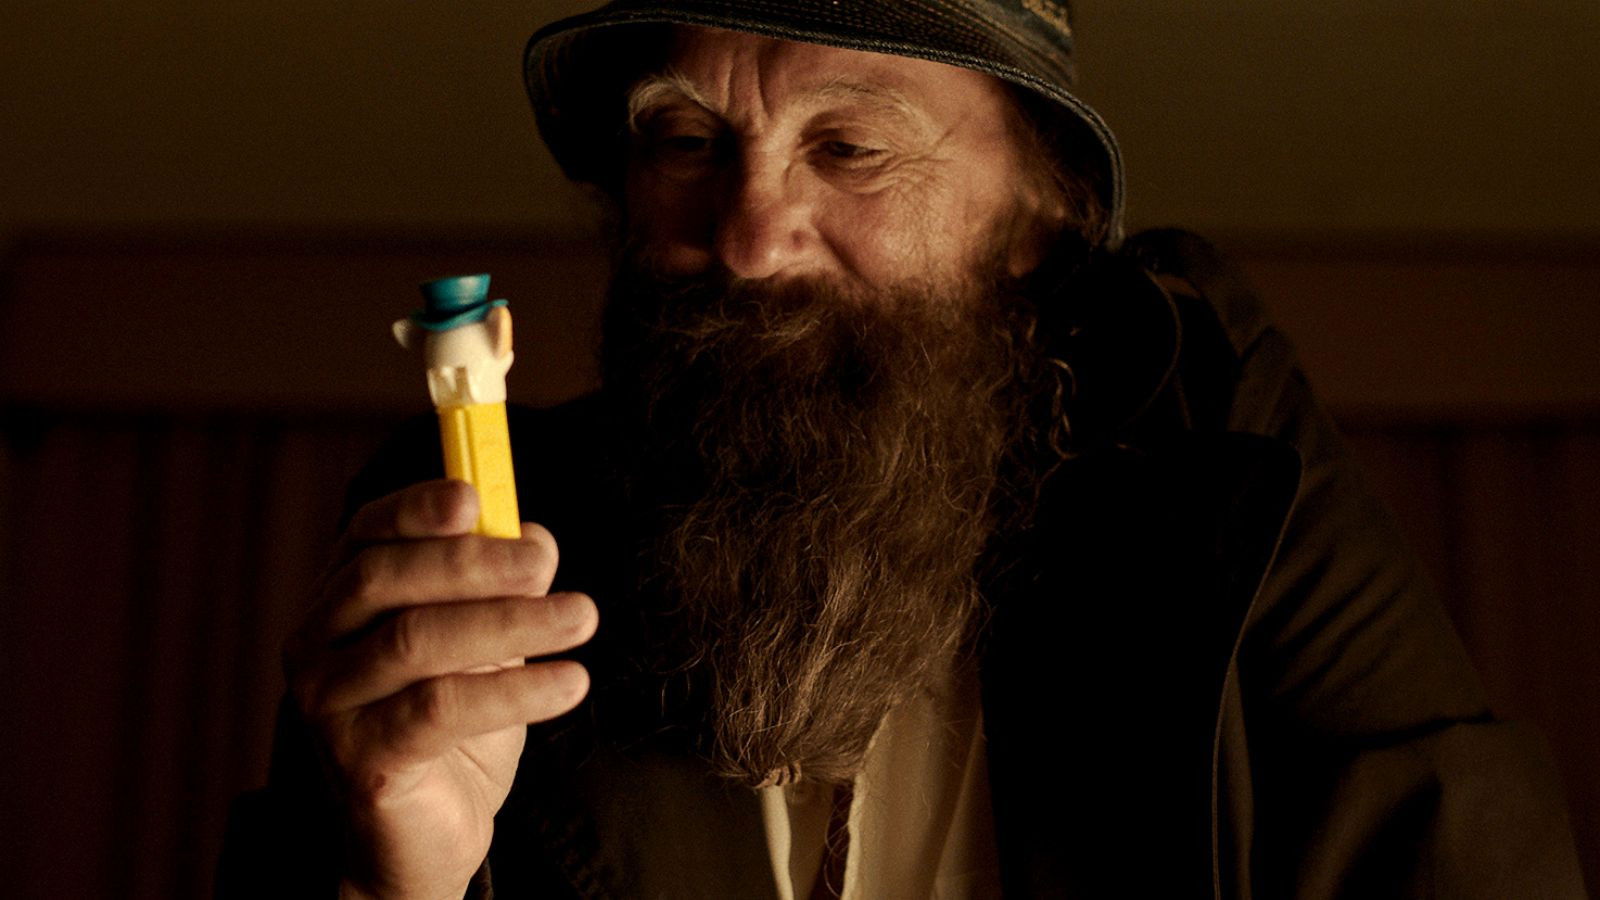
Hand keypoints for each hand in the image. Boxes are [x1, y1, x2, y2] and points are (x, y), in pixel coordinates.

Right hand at [284, 479, 596, 899]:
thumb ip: (500, 585)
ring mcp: (328, 705)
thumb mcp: (485, 641)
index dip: (417, 508)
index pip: (366, 535)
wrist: (432, 830)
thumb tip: (535, 539)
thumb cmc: (457, 721)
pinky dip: (514, 691)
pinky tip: (571, 682)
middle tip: (546, 565)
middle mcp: (316, 645)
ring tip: (581, 618)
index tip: (475, 497)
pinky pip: (438, 710)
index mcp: (342, 601)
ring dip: (510, 622)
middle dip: (473, 563)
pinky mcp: (360, 760)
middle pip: (385, 580)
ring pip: (415, 641)